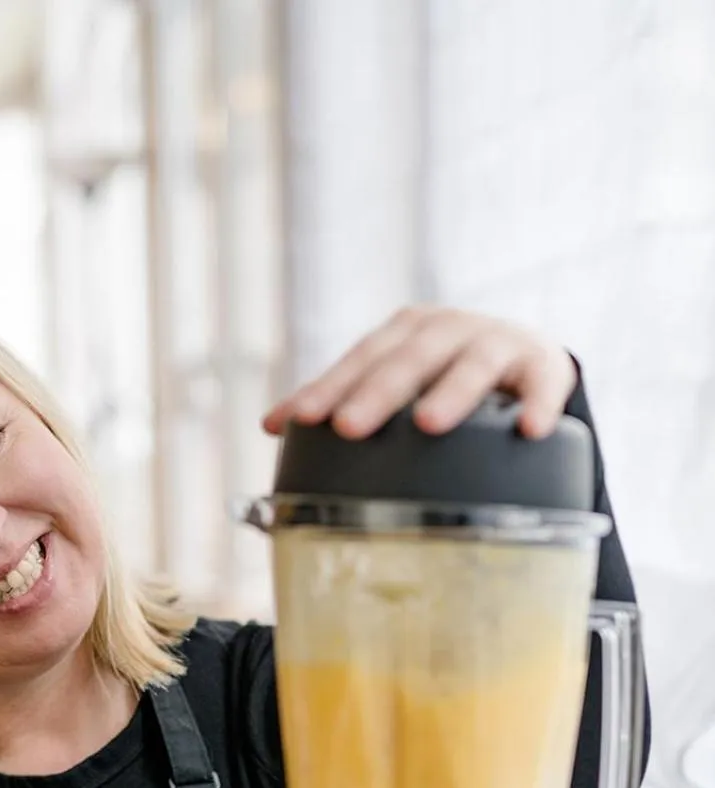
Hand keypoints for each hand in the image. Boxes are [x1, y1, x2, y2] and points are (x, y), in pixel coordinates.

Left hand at [263, 305, 575, 441]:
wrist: (525, 361)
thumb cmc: (442, 379)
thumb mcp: (397, 380)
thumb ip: (343, 399)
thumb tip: (270, 426)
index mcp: (405, 333)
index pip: (362, 357)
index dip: (331, 386)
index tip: (303, 420)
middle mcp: (448, 329)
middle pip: (410, 357)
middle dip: (378, 392)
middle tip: (349, 427)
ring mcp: (497, 342)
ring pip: (474, 362)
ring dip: (452, 392)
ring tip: (429, 424)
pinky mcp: (544, 366)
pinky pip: (543, 385)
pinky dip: (539, 405)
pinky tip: (530, 431)